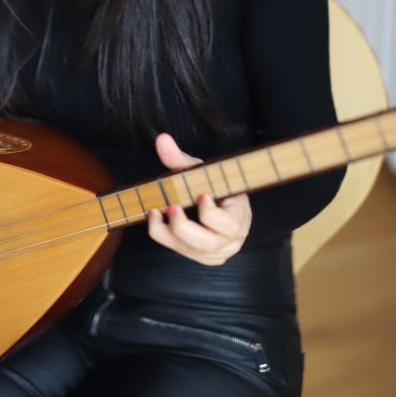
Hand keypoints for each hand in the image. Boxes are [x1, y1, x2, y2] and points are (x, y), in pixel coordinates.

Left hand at [147, 133, 251, 265]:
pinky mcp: (203, 257)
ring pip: (194, 252)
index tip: (201, 196)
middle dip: (185, 228)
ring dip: (170, 234)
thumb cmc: (212, 184)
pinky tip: (156, 221)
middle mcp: (232, 238)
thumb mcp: (200, 170)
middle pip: (210, 244)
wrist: (217, 200)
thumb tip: (162, 140)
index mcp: (240, 214)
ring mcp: (218, 251)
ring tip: (156, 213)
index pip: (229, 224)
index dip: (212, 214)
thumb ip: (180, 158)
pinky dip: (165, 238)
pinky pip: (183, 253)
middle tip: (171, 207)